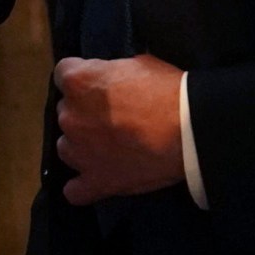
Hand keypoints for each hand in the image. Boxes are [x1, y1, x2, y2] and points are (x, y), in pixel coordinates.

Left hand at [53, 54, 184, 204]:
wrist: (190, 130)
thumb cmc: (167, 91)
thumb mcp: (137, 64)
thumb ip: (111, 73)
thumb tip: (109, 80)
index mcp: (78, 82)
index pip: (64, 73)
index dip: (84, 78)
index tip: (100, 83)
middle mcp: (70, 117)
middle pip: (66, 111)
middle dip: (84, 111)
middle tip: (113, 115)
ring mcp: (79, 152)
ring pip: (66, 147)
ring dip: (82, 145)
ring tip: (109, 147)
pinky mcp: (95, 181)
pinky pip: (74, 191)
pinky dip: (83, 185)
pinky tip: (98, 177)